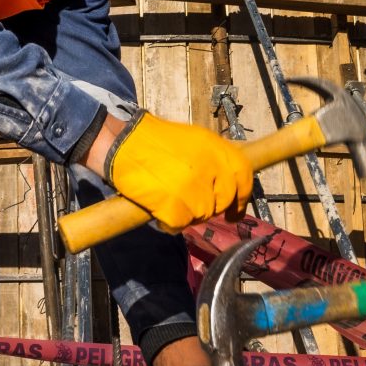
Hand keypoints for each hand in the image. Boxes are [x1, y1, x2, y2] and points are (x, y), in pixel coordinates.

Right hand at [101, 113, 254, 230]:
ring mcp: (193, 189)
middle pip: (223, 200)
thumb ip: (214, 159)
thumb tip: (228, 183)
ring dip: (188, 214)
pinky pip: (180, 224)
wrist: (121, 142)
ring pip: (202, 214)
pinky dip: (169, 222)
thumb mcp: (194, 140)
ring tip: (171, 201)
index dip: (242, 198)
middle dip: (211, 206)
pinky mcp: (175, 207)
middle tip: (193, 204)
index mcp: (216, 149)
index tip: (234, 212)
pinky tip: (160, 210)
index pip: (244, 176)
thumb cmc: (154, 142)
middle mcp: (209, 168)